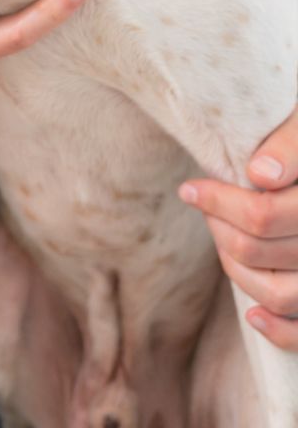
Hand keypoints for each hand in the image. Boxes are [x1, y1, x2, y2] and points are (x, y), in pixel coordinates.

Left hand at [180, 106, 297, 349]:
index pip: (262, 215)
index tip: (189, 189)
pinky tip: (253, 314)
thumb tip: (260, 173)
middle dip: (219, 225)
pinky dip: (279, 330)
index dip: (217, 202)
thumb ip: (288, 146)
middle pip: (258, 249)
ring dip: (236, 267)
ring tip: (222, 236)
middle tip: (205, 201)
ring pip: (278, 293)